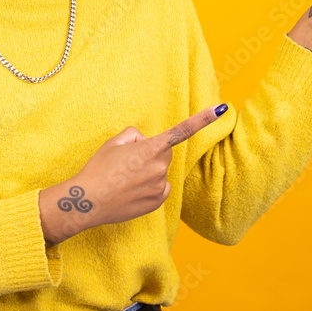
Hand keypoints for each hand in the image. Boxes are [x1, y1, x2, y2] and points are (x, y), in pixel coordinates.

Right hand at [41, 104, 227, 241]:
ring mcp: (159, 186)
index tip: (222, 109)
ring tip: (124, 178)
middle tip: (127, 161)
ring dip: (148, 171)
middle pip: (164, 153)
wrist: (89, 201)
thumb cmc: (98, 169)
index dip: (203, 119)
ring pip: (160, 171)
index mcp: (150, 148)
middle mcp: (160, 167)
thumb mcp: (113, 143)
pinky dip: (150, 186)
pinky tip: (132, 190)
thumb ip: (134, 135)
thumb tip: (145, 142)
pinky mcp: (157, 201)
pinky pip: (160, 187)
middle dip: (152, 152)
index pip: (182, 130)